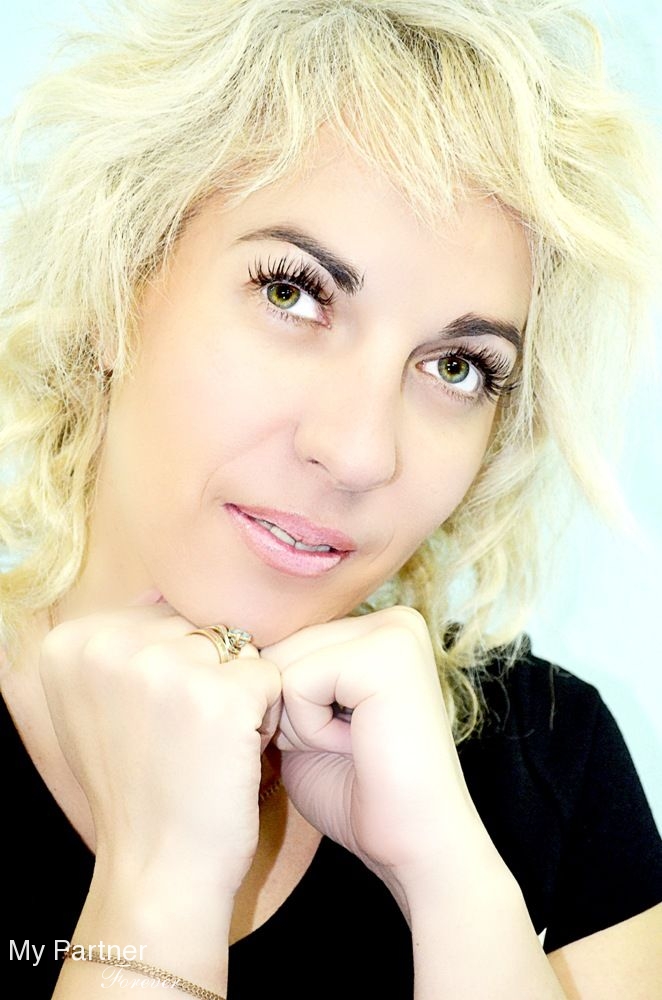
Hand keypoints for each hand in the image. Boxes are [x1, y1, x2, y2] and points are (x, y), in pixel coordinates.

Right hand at [40, 598, 281, 897]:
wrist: (157, 867)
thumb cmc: (138, 787)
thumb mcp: (98, 704)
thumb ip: (122, 644)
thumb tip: (163, 590)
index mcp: (72, 643)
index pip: (161, 615)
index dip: (174, 667)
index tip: (152, 722)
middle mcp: (109, 646)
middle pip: (200, 626)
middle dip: (208, 673)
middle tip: (186, 736)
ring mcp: (163, 667)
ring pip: (237, 647)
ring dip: (238, 691)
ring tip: (209, 743)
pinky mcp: (219, 694)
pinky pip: (268, 677)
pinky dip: (264, 716)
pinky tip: (233, 753)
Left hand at [262, 607, 489, 908]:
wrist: (411, 845)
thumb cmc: (355, 793)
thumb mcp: (304, 718)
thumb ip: (280, 674)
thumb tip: (226, 643)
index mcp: (377, 628)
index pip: (286, 640)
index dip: (282, 700)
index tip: (336, 739)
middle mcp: (391, 619)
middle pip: (281, 645)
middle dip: (286, 708)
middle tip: (342, 745)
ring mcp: (394, 631)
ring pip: (284, 660)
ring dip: (297, 719)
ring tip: (348, 744)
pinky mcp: (387, 655)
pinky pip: (298, 681)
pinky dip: (309, 727)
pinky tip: (354, 745)